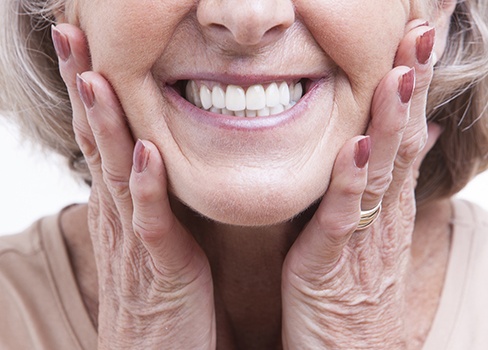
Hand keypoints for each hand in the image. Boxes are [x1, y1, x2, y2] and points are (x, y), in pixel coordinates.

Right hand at [52, 24, 214, 348]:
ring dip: (105, 125)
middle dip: (84, 88)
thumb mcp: (154, 238)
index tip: (86, 47)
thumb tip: (153, 159)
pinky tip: (144, 152)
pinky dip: (146, 188)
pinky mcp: (159, 269)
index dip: (92, 92)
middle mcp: (119, 217)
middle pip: (96, 142)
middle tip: (71, 35)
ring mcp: (135, 242)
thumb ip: (153, 200)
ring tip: (95, 76)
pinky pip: (151, 223)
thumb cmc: (160, 296)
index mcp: (122, 207)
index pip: (101, 138)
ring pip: (115, 173)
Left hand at [281, 21, 439, 348]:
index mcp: (387, 204)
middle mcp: (383, 214)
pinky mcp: (333, 263)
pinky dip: (352, 182)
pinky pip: (344, 217)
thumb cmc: (356, 288)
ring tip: (399, 73)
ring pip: (381, 171)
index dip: (411, 86)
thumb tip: (413, 139)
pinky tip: (357, 147)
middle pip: (401, 141)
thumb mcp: (375, 230)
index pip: (404, 133)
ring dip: (391, 121)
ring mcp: (363, 237)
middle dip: (410, 86)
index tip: (416, 38)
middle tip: (420, 32)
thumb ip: (387, 184)